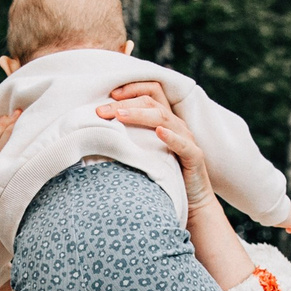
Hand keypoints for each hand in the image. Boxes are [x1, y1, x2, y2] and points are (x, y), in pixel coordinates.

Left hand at [97, 82, 210, 208]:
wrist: (191, 201)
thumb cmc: (162, 176)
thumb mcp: (142, 153)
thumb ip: (128, 139)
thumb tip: (95, 132)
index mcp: (165, 120)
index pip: (152, 91)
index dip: (132, 89)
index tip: (110, 95)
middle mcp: (176, 125)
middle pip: (152, 103)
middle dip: (125, 104)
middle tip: (102, 111)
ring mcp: (187, 139)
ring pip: (164, 118)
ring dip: (140, 115)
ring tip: (121, 116)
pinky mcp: (194, 157)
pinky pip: (183, 144)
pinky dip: (171, 137)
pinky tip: (159, 132)